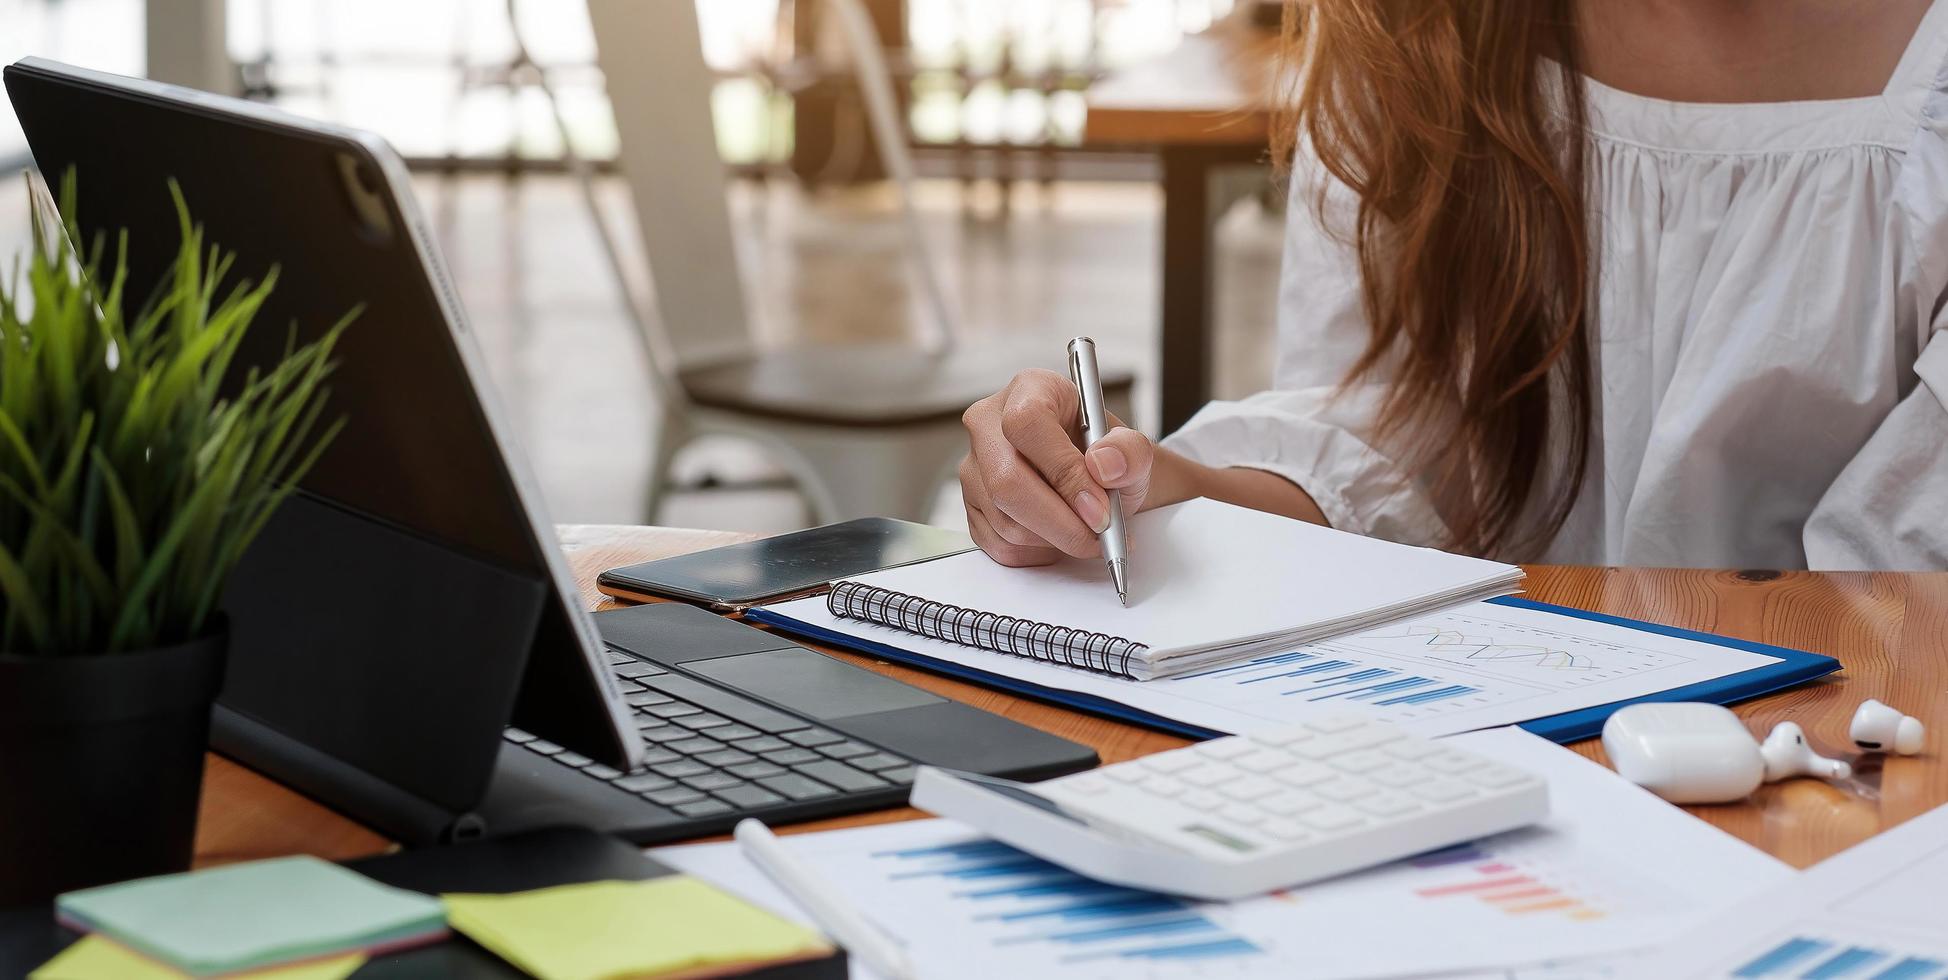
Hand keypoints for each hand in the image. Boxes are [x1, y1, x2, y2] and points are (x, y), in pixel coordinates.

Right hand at [959, 369, 1155, 565]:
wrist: (1098, 483)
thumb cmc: (1109, 460)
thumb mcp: (1134, 450)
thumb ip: (1130, 452)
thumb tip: (1104, 465)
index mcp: (1029, 389)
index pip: (1027, 424)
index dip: (1063, 472)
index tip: (1099, 507)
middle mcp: (989, 424)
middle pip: (1007, 481)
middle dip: (1061, 522)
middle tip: (1099, 535)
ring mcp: (974, 467)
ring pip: (1006, 521)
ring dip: (1056, 540)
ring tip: (1087, 532)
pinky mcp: (972, 507)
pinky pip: (1000, 544)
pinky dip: (1039, 552)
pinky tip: (1061, 536)